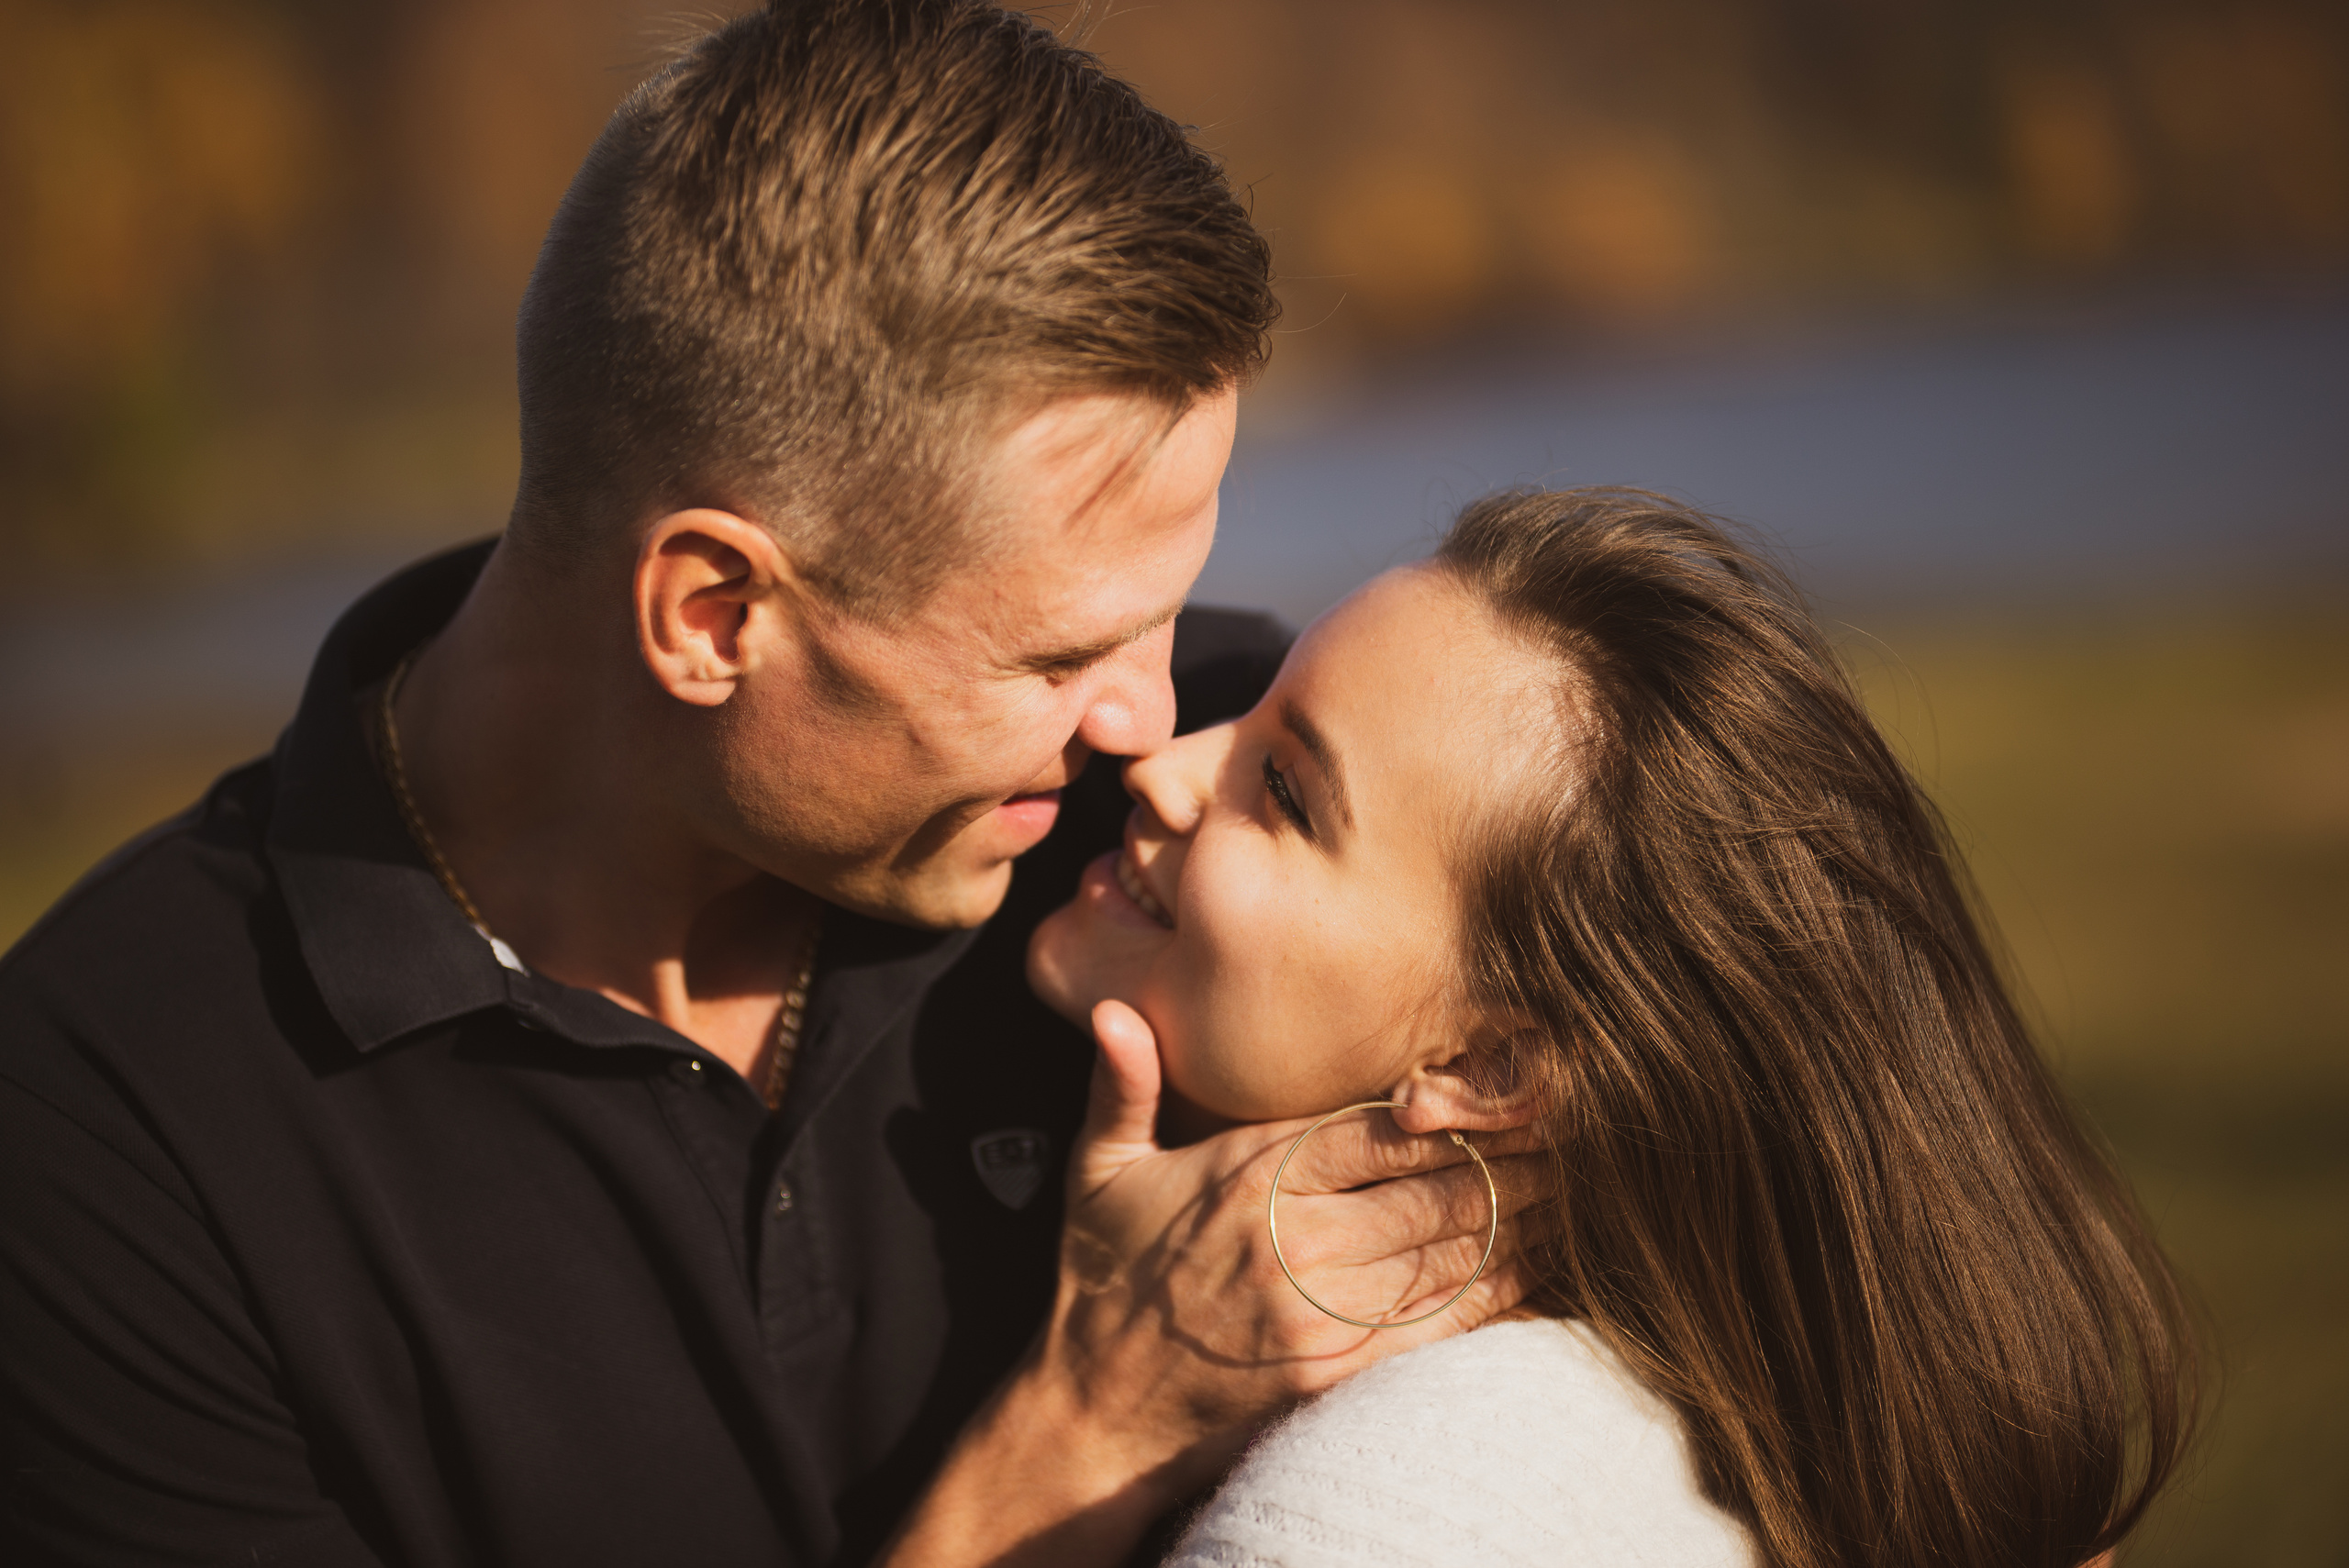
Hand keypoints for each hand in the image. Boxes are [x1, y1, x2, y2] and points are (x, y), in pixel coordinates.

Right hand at [882, 1000, 1544, 1567]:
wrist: (1094, 1415)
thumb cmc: (1102, 1283)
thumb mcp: (1098, 1173)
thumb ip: (1119, 1085)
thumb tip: (1118, 1010)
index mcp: (1250, 1176)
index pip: (1379, 1128)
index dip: (1457, 1104)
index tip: (1516, 1077)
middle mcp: (1296, 1238)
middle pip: (1435, 1185)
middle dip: (1516, 1154)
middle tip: (1582, 1124)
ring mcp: (1323, 1309)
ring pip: (1451, 1249)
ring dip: (1525, 1216)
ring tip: (1586, 1183)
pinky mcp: (1340, 1370)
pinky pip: (1442, 1323)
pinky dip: (1502, 1293)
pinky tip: (1548, 1268)